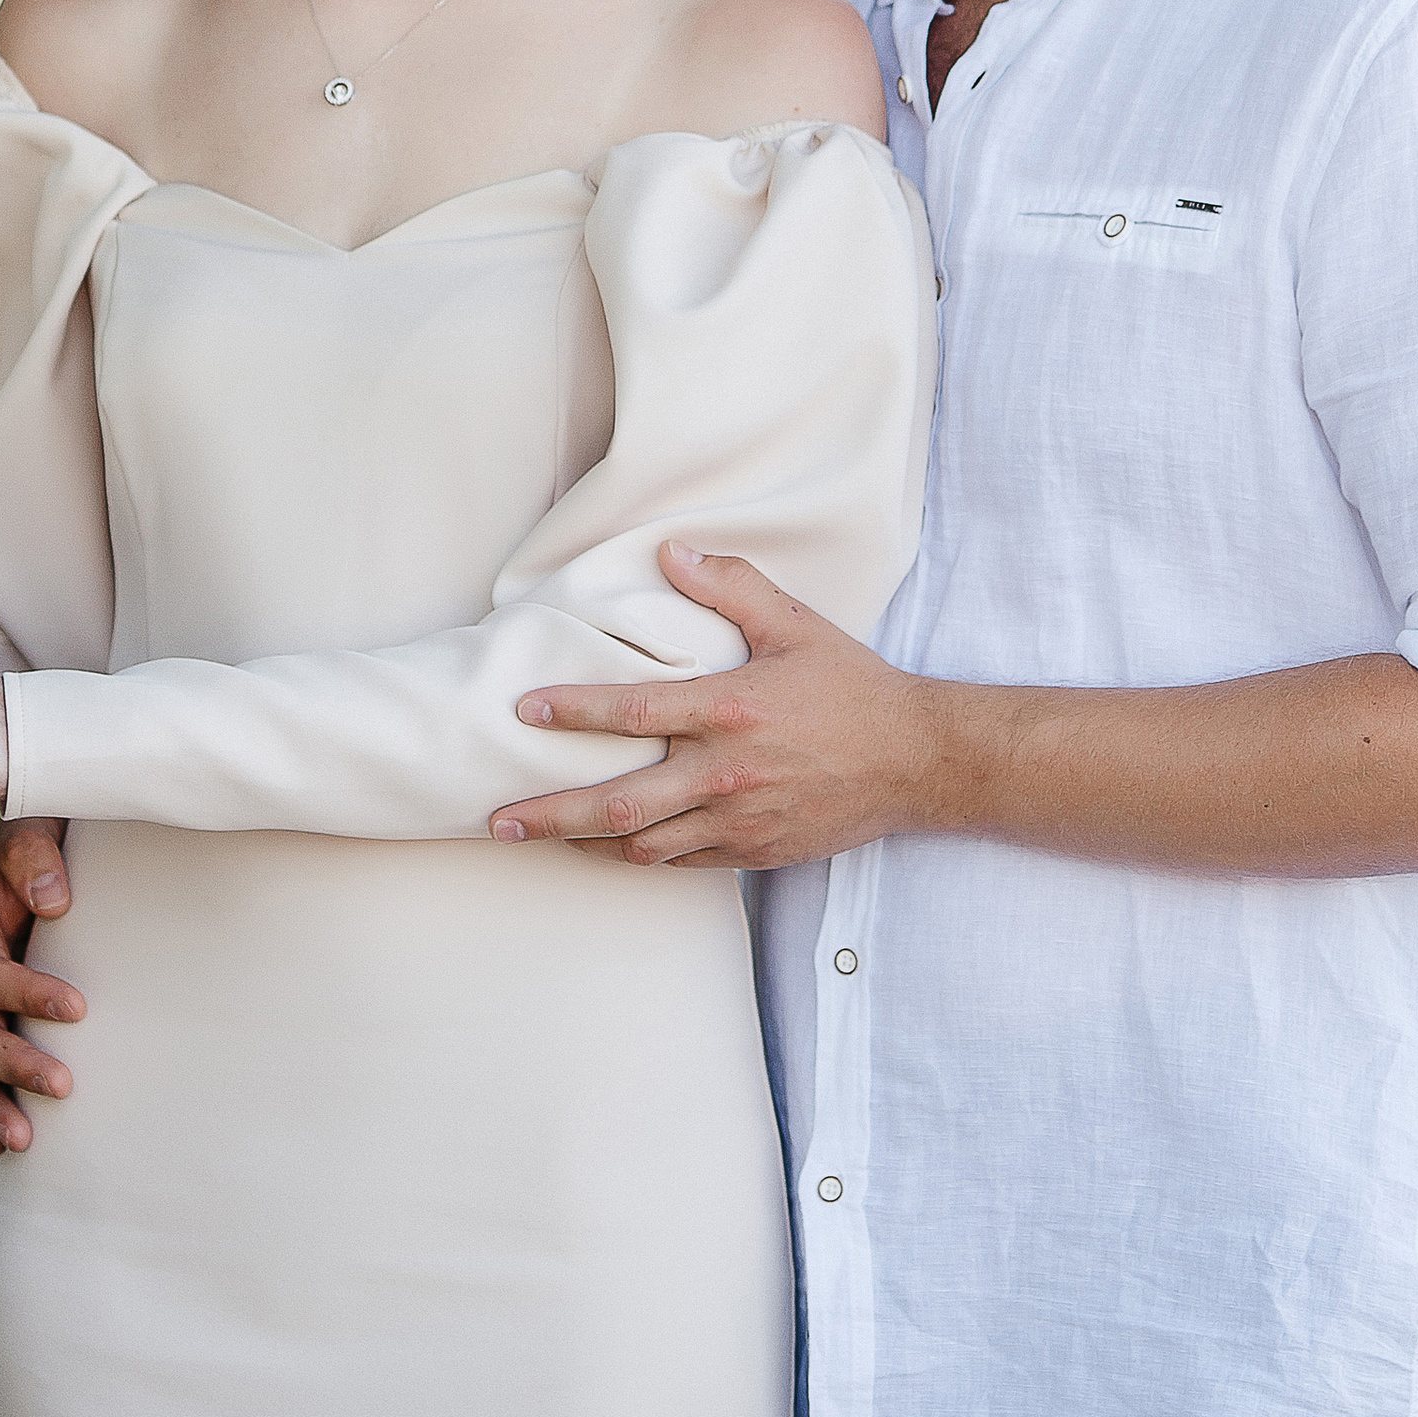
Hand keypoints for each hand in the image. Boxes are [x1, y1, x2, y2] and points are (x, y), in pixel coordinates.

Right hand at [0, 818, 81, 1153]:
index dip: (28, 995)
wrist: (33, 866)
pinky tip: (7, 1145)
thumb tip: (53, 901)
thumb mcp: (31, 830)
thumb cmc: (36, 849)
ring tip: (24, 1140)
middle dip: (14, 1064)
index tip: (79, 1008)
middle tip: (64, 1085)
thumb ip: (33, 856)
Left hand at [489, 543, 931, 869]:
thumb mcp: (795, 625)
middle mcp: (725, 773)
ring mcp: (739, 820)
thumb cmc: (853, 688)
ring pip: (644, 844)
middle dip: (551, 813)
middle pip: (618, 802)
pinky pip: (683, 862)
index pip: (634, 711)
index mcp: (729, 711)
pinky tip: (614, 847)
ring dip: (587, 842)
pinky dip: (641, 856)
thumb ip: (731, 586)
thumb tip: (672, 554)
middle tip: (499, 818)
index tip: (526, 711)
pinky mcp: (756, 852)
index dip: (574, 711)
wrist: (917, 761)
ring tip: (542, 836)